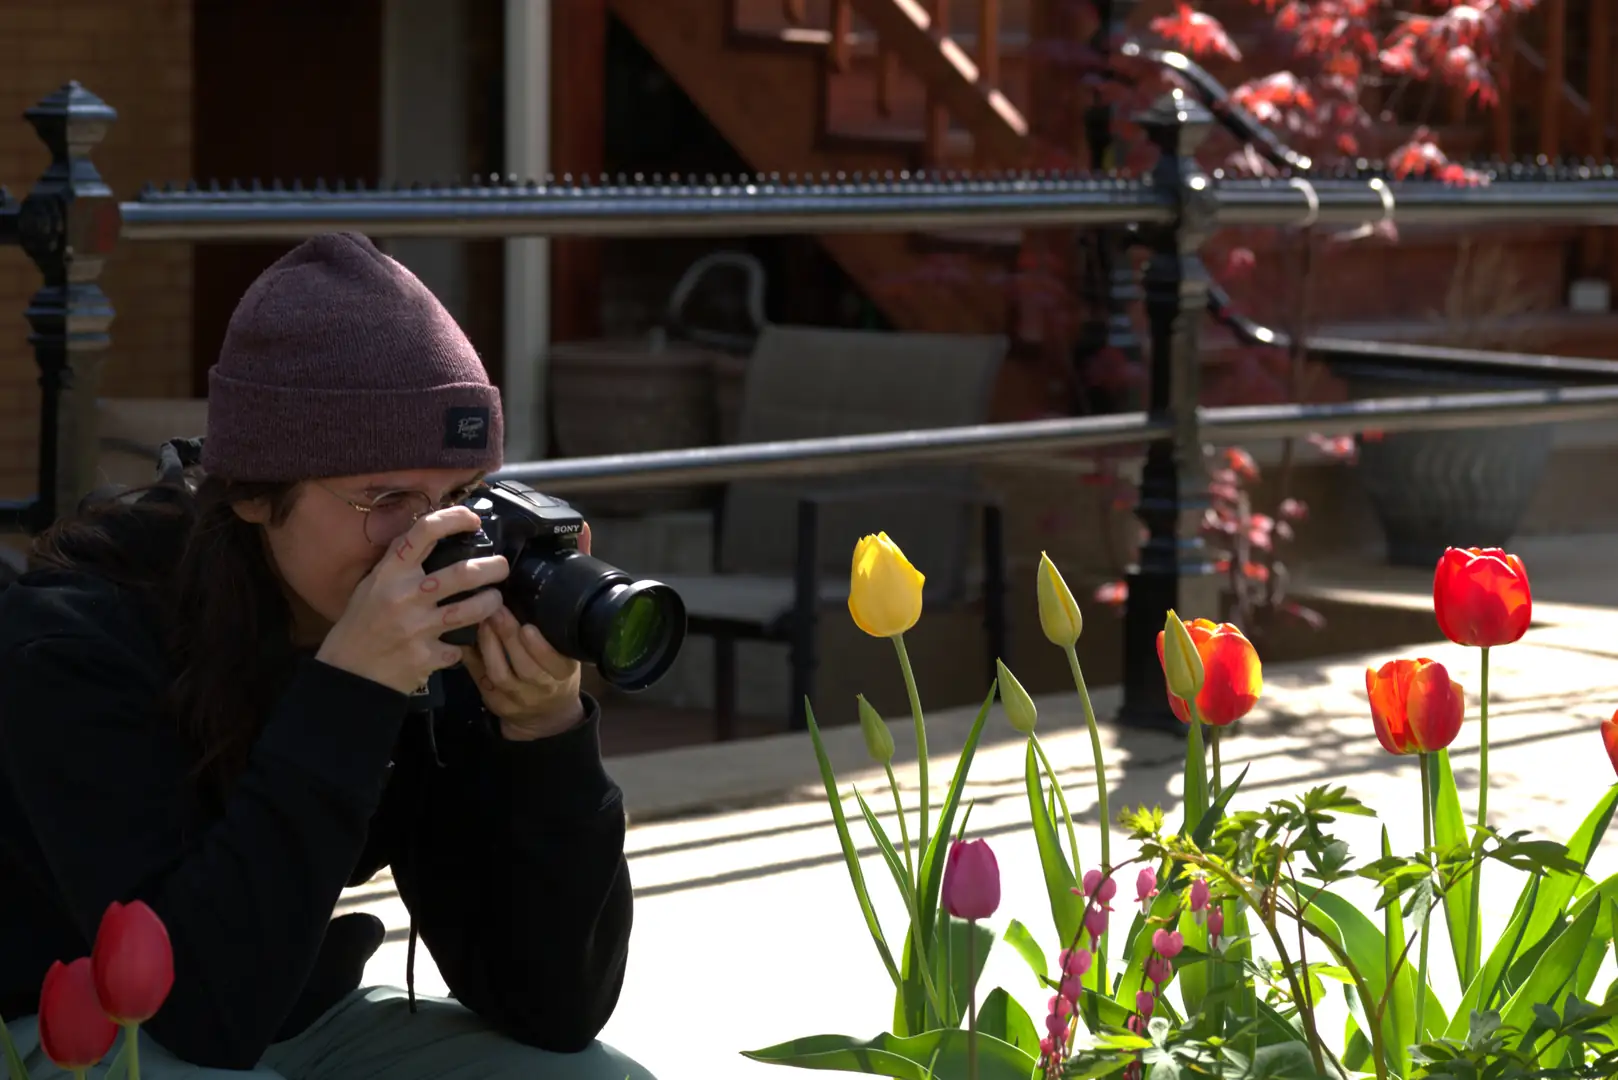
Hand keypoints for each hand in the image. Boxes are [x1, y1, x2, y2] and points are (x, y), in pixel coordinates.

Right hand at [315, 508, 508, 694]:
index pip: (425, 531)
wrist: (348, 673)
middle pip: (463, 573)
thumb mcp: (373, 584)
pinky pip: (460, 647)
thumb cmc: (361, 624)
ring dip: (491, 602)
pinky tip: (462, 642)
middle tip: (501, 567)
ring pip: (473, 610)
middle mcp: (405, 596)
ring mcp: (417, 628)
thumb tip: (436, 537)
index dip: (455, 518)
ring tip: (494, 600)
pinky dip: (464, 645)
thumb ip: (402, 564)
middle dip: (493, 567)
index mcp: (391, 573)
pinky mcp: (427, 657)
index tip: (473, 520)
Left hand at [460, 523, 593, 739]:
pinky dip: (470, 657)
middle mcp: (542, 686)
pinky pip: (478, 678)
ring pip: (498, 673)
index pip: (556, 663)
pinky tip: (462, 636)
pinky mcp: (492, 698)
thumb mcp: (570, 630)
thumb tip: (580, 532)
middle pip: (524, 666)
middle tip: (494, 608)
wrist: (544, 712)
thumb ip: (573, 581)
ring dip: (487, 646)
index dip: (542, 649)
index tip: (529, 628)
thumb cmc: (555, 660)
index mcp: (564, 670)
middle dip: (508, 637)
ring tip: (477, 618)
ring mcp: (515, 695)